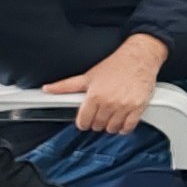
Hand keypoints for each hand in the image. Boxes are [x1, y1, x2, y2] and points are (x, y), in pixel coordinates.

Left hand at [42, 35, 163, 134]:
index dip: (84, 122)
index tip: (86, 119)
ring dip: (110, 126)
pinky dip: (124, 127)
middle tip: (100, 114)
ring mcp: (124, 106)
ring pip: (112, 129)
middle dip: (97, 122)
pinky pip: (128, 128)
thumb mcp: (88, 75)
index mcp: (94, 96)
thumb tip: (48, 89)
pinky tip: (122, 120)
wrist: (139, 58)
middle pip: (98, 126)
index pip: (83, 122)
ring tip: (111, 115)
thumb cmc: (115, 66)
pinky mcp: (138, 108)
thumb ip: (66, 86)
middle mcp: (109, 102)